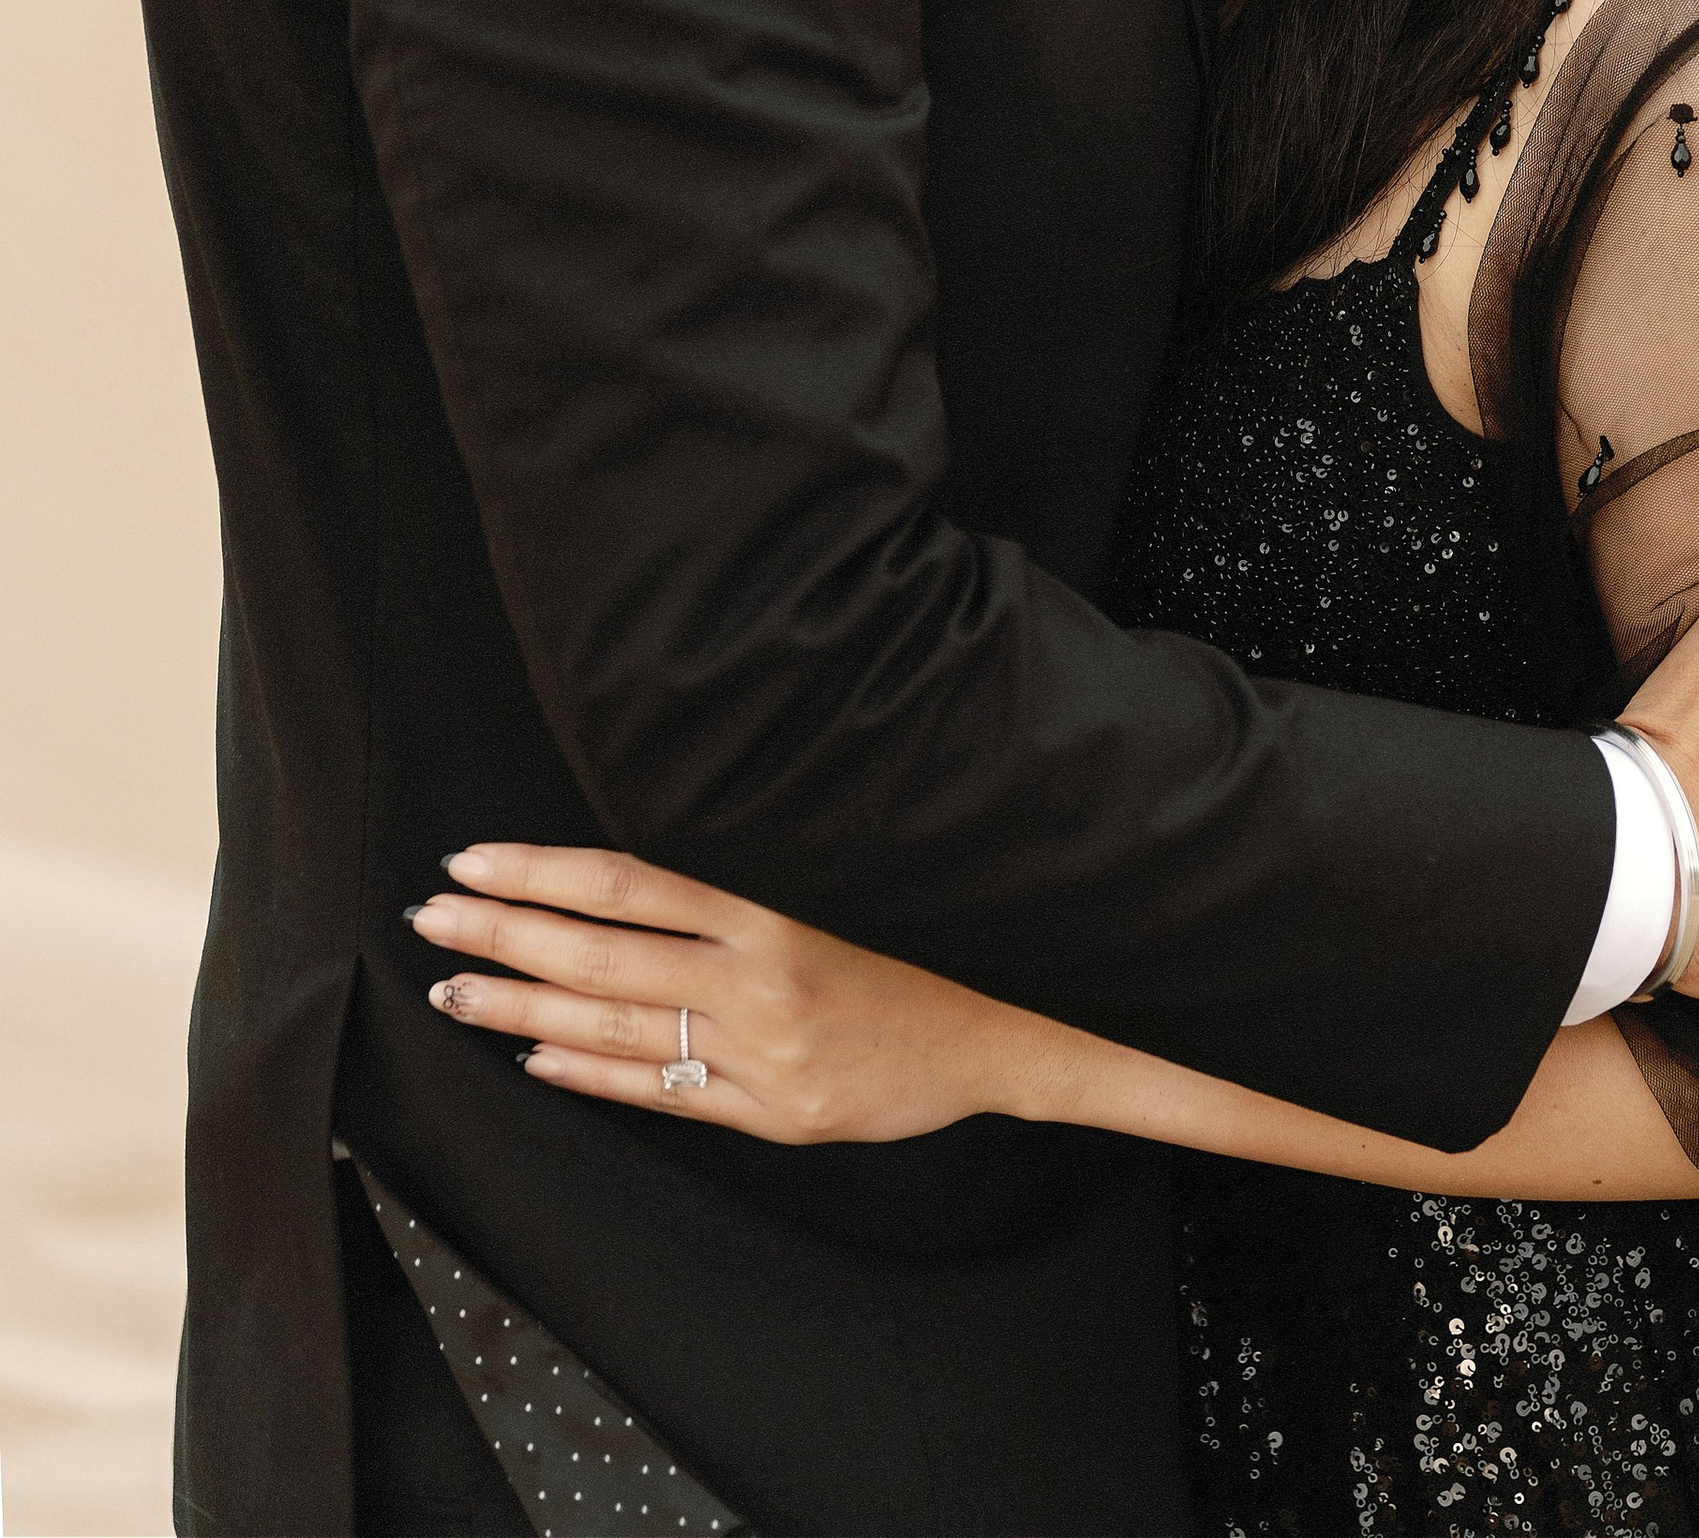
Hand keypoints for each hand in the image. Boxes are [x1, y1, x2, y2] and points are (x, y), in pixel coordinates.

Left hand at [408, 845, 1018, 1145]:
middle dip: (506, 936)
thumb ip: (725, 909)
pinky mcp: (769, 1114)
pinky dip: (592, 1076)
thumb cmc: (901, 961)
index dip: (544, 870)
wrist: (990, 1040)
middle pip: (605, 952)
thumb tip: (615, 889)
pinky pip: (662, 1094)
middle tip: (432, 920)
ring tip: (452, 996)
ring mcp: (759, 1054)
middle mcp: (756, 979)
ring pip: (617, 1027)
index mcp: (767, 915)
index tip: (473, 860)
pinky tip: (532, 1060)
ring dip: (522, 1011)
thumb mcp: (820, 909)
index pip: (630, 882)